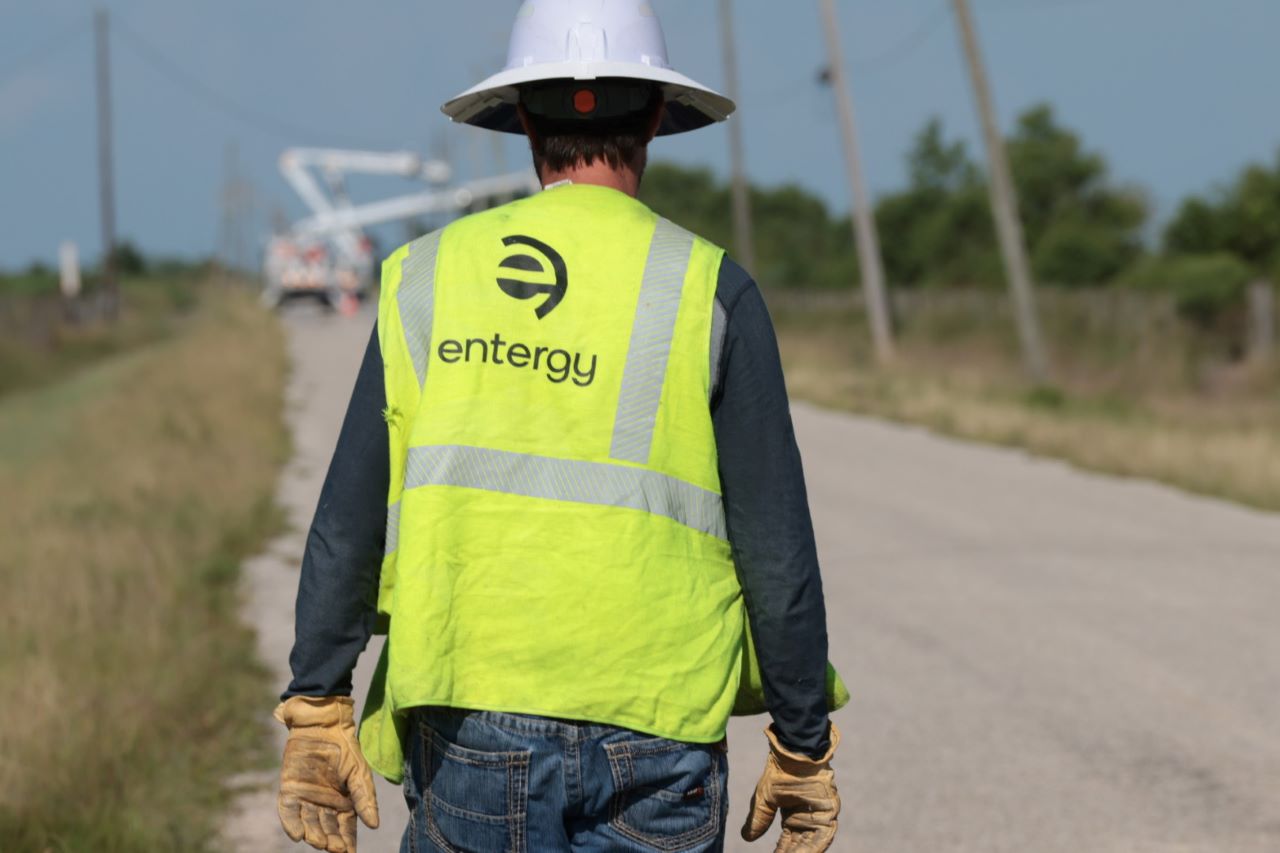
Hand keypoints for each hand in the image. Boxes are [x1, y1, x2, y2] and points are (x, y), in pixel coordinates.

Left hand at [275, 696, 379, 852]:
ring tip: (320, 842)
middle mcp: (324, 804)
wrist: (324, 725)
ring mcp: (306, 798)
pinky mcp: (290, 789)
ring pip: (309, 823)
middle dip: (331, 841)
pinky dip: (291, 823)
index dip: (348, 842)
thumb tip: (374, 825)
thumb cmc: (346, 748)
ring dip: (313, 835)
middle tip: (335, 849)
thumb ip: (365, 798)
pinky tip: (297, 835)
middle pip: (327, 829)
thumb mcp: (359, 773)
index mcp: (343, 802)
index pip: (345, 829)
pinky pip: (288, 811)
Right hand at [742, 722, 840, 851]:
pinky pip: (825, 834)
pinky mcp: (830, 809)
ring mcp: (821, 813)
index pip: (789, 839)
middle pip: (801, 843)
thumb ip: (759, 818)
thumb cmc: (779, 770)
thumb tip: (747, 838)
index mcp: (794, 814)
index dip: (782, 851)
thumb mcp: (764, 798)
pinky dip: (816, 847)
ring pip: (813, 842)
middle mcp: (808, 816)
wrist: (793, 751)